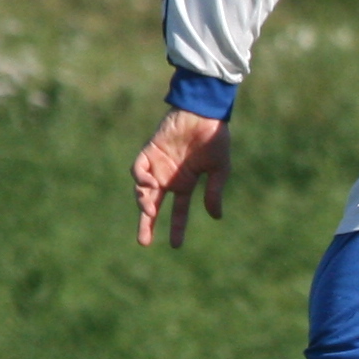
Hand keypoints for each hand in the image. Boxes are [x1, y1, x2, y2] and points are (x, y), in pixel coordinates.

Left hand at [133, 108, 228, 247]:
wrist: (205, 113)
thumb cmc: (215, 138)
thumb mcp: (219, 170)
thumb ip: (214, 192)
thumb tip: (216, 217)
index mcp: (186, 183)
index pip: (178, 210)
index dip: (177, 228)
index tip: (176, 245)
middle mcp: (169, 177)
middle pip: (154, 205)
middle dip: (148, 223)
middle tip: (144, 243)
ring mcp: (157, 165)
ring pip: (143, 191)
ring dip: (144, 203)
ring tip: (149, 211)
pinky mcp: (149, 152)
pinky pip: (138, 170)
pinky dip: (140, 180)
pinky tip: (150, 187)